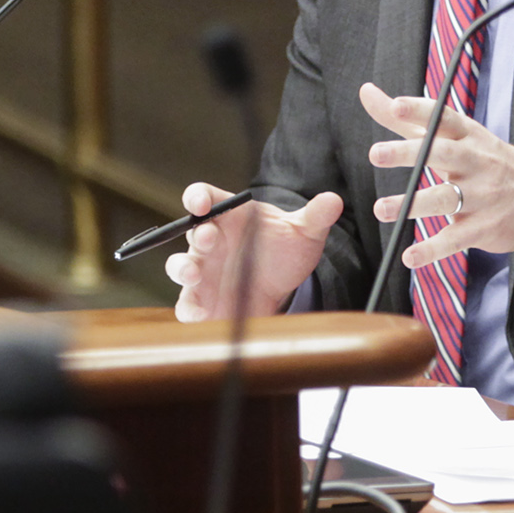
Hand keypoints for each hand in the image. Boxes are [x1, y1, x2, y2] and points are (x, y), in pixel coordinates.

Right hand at [166, 182, 343, 321]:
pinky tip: (200, 315)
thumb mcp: (304, 232)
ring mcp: (202, 269)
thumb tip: (334, 201)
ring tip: (193, 275)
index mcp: (229, 214)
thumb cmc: (285, 250)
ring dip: (182, 268)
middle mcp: (210, 240)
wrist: (283, 287)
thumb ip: (316, 216)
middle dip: (198, 233)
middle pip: (192, 231)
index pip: (205, 197)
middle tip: (210, 239)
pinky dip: (188, 309)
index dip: (197, 197)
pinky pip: (187, 303)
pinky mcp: (201, 298)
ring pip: (179, 265)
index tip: (200, 202)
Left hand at [360, 82, 513, 269]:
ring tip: (381, 209)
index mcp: (468, 136)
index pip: (443, 118)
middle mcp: (476, 162)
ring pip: (444, 198)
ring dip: (411, 204)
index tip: (395, 105)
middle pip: (441, 154)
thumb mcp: (453, 136)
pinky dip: (432, 250)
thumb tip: (366, 92)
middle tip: (375, 154)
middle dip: (408, 153)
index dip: (419, 111)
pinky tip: (409, 257)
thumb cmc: (486, 162)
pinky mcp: (483, 228)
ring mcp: (481, 196)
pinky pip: (455, 239)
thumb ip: (406, 119)